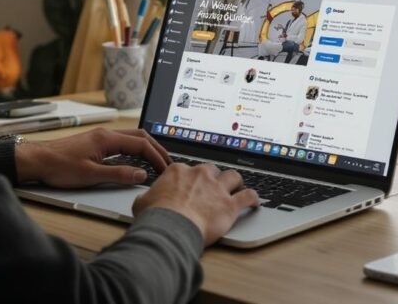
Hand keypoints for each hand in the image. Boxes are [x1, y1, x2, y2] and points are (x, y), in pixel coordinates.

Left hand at [15, 128, 170, 187]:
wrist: (38, 161)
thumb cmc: (59, 167)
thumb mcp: (91, 175)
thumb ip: (118, 174)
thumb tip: (141, 175)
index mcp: (107, 139)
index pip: (141, 144)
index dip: (156, 157)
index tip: (165, 169)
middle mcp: (105, 134)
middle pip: (139, 137)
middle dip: (156, 149)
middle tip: (167, 163)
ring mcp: (100, 137)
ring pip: (130, 139)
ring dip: (145, 149)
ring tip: (156, 162)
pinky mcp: (95, 143)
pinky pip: (121, 143)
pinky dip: (134, 150)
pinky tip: (135, 161)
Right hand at [132, 163, 259, 245]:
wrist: (171, 227)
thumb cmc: (156, 216)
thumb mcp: (142, 202)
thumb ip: (147, 197)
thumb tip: (144, 200)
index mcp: (178, 171)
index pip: (188, 169)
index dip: (191, 178)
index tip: (191, 185)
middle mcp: (200, 174)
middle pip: (212, 169)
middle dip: (213, 177)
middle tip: (213, 187)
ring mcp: (217, 188)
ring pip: (233, 176)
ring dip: (235, 182)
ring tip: (236, 187)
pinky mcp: (230, 204)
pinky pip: (248, 196)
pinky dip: (253, 198)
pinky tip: (254, 202)